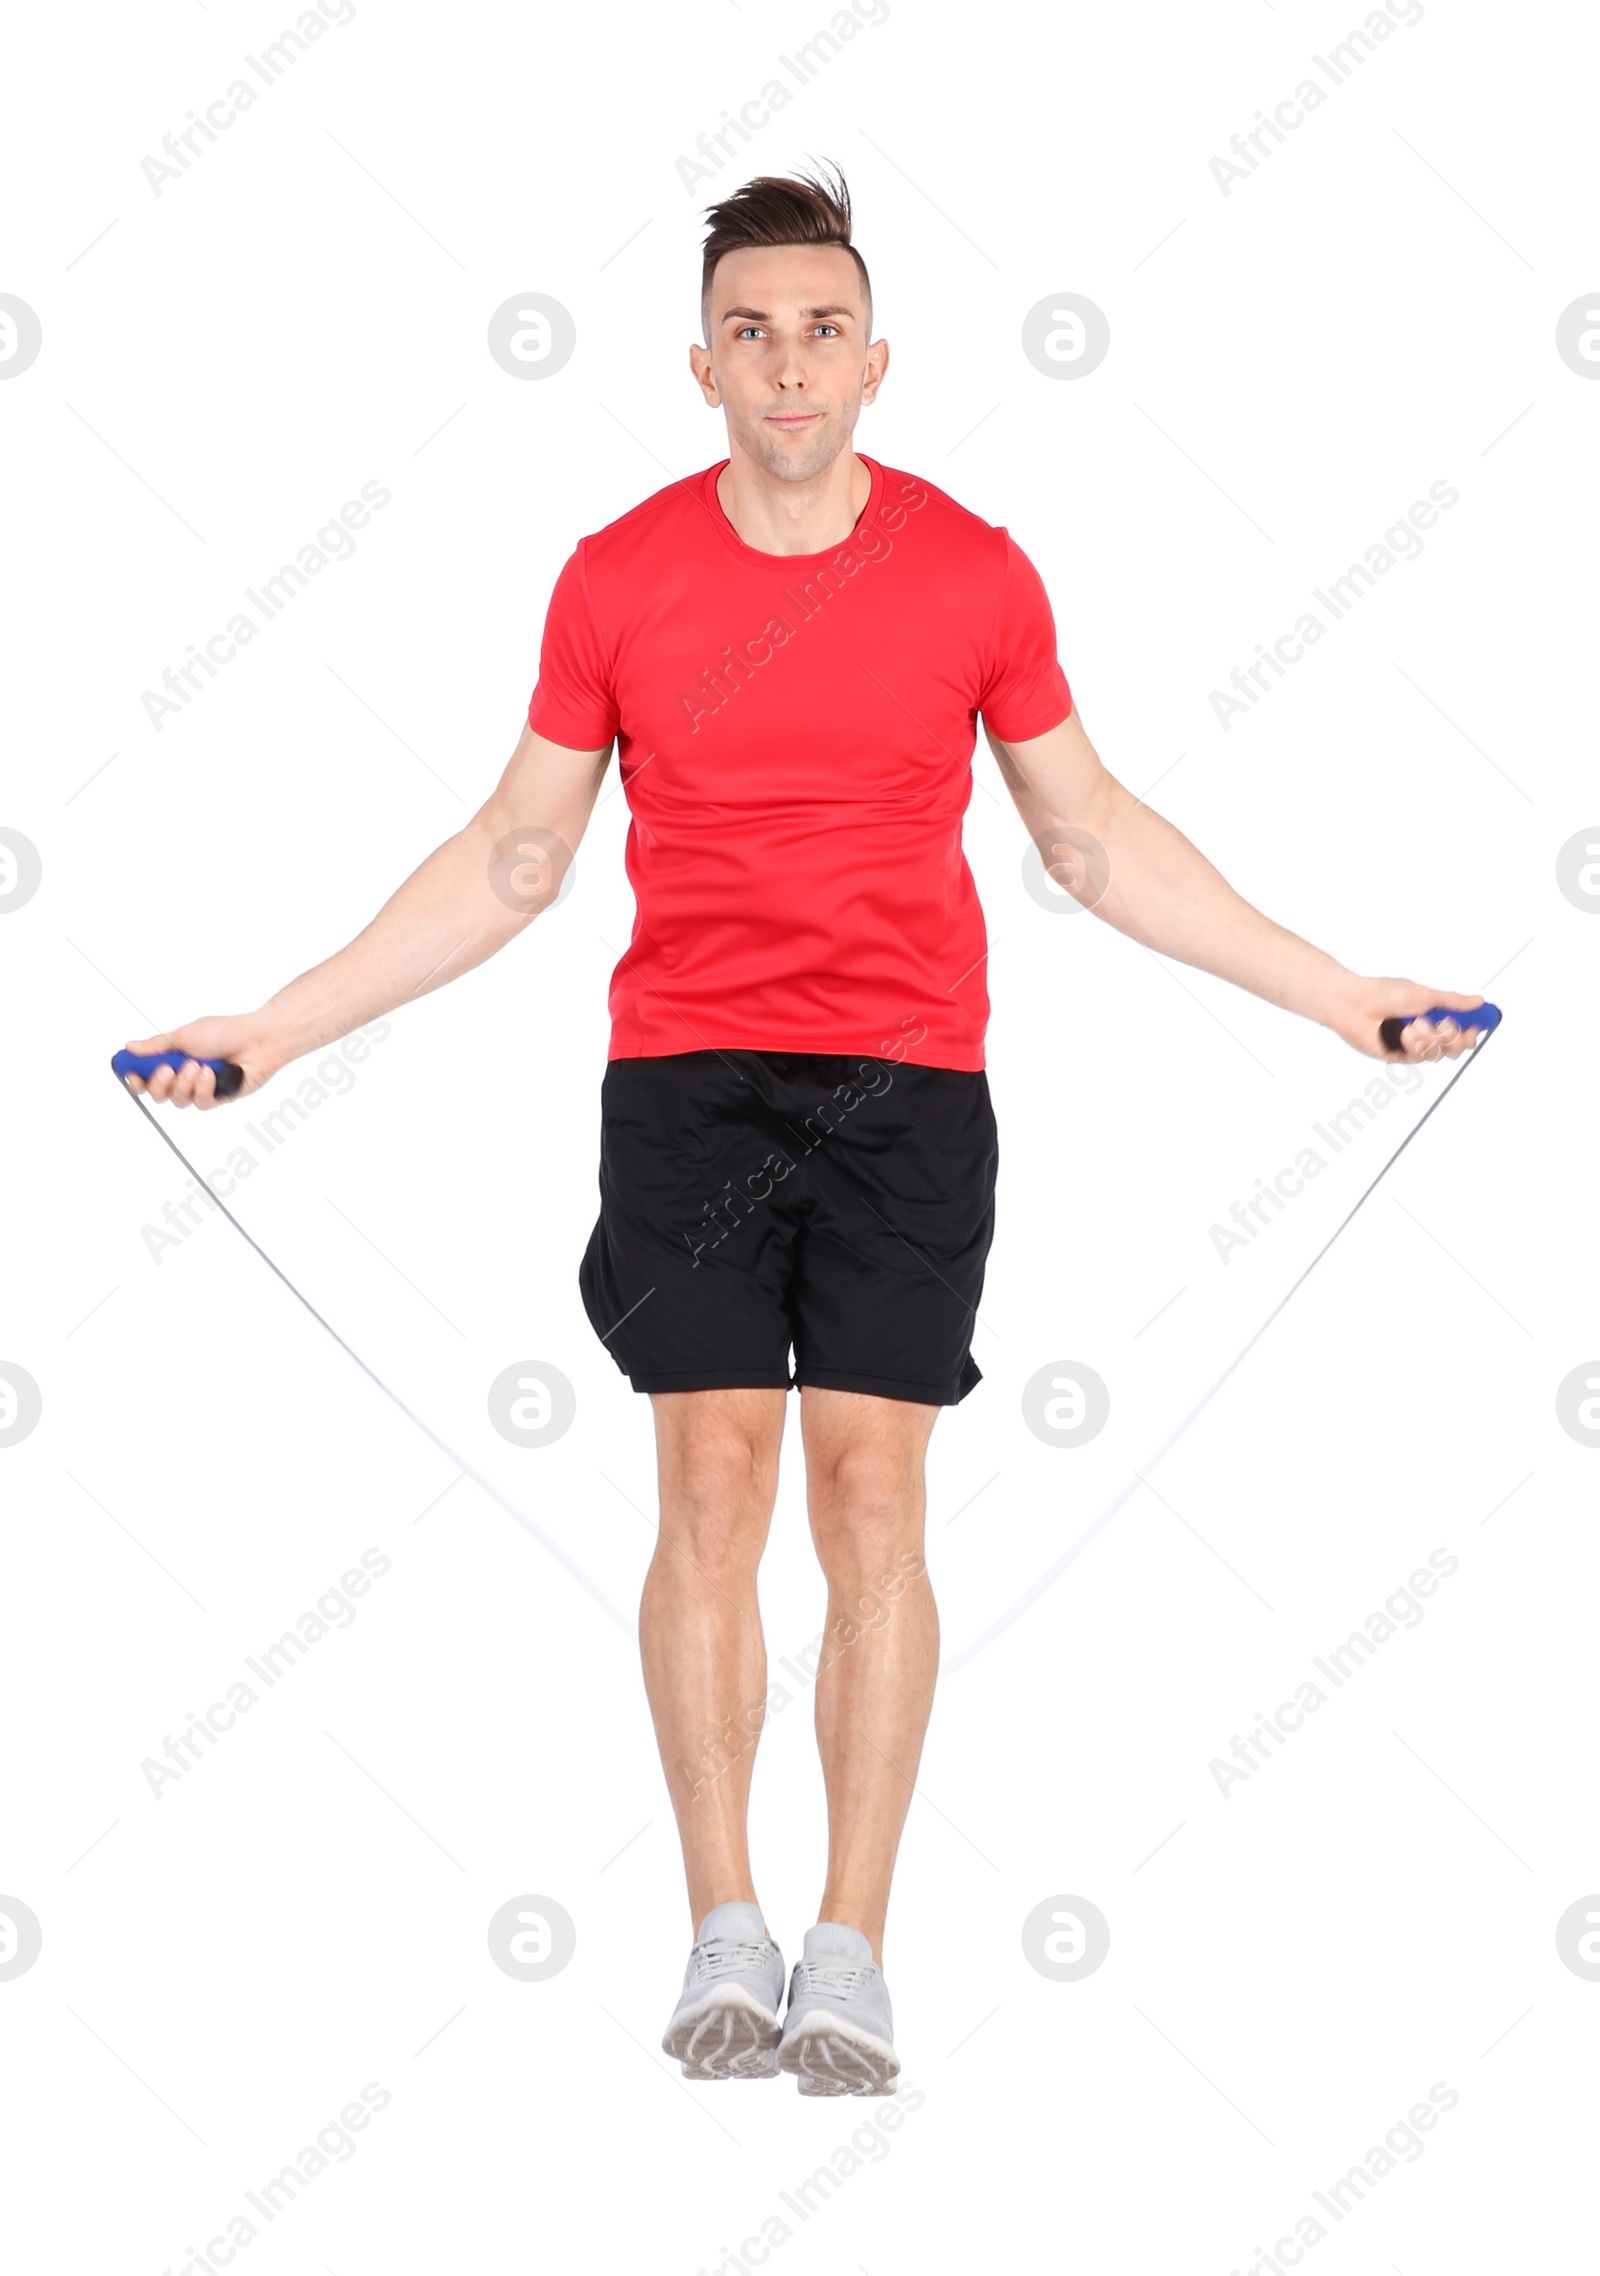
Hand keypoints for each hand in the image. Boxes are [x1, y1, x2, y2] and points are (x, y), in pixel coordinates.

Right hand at [118, 1015, 279, 1108]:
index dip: (136, 1079)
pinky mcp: (218, 1097)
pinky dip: (204, 1088)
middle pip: (158, 1094)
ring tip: (199, 1066)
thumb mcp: (185, 1034)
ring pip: (178, 1101)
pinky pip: (200, 1103)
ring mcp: (201, 1087)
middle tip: (168, 1069)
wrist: (257, 1040)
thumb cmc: (225, 1032)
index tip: (132, 1075)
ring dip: (185, 1083)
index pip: (146, 1075)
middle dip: (160, 1084)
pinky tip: (212, 1074)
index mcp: (174, 1057)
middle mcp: (185, 1075)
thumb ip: (157, 1045)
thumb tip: (130, 1047)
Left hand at [1329, 978, 1487, 1063]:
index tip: (1473, 1026)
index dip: (1473, 1029)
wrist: (1356, 1005)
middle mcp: (1426, 1031)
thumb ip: (1453, 1001)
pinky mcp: (1401, 1056)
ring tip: (1412, 1024)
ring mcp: (1414, 1045)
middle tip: (1445, 1026)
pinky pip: (1420, 1057)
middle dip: (1454, 1037)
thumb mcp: (1425, 994)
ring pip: (1440, 1053)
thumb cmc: (1384, 994)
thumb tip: (1478, 1000)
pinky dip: (1414, 1044)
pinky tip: (1402, 1033)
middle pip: (1457, 1047)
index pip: (1462, 1027)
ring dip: (1429, 1038)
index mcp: (1433, 1013)